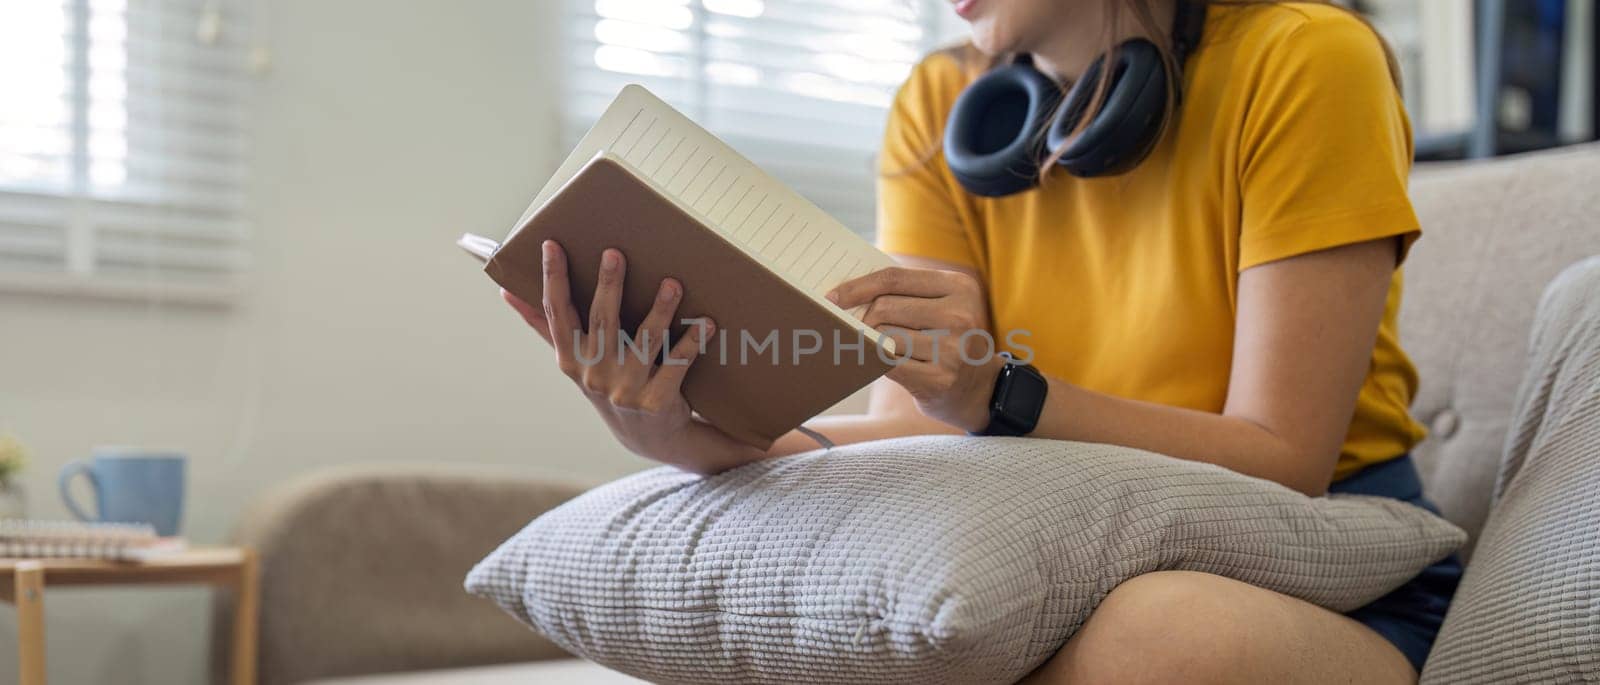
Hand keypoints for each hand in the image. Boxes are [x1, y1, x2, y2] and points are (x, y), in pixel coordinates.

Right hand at [502, 240, 765, 473]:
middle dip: (608, 285)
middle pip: (602, 321)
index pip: (557, 313)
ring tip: (671, 283)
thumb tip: (506, 291)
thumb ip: (545, 326)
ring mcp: (626, 390)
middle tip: (614, 253)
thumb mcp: (574, 360)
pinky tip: (705, 322)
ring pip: (645, 341)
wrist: (649, 436)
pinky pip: (677, 364)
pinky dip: (693, 342)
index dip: (553, 278)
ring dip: (660, 310)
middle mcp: (595, 375)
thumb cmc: (608, 383)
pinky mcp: (657, 401)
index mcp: (571, 360)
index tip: (551, 245)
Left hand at [828, 266, 1003, 431]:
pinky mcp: (939, 379)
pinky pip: (887, 364)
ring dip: (872, 343)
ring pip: (883, 337)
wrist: (982, 388)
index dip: (857, 287)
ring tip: (879, 348)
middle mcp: (959, 315)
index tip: (832, 297)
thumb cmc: (949, 340)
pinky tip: (879, 363)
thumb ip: (905, 294)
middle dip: (864, 319)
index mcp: (959, 287)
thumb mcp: (943, 306)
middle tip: (858, 329)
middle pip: (884, 308)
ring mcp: (951, 349)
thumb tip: (847, 293)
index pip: (893, 278)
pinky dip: (876, 362)